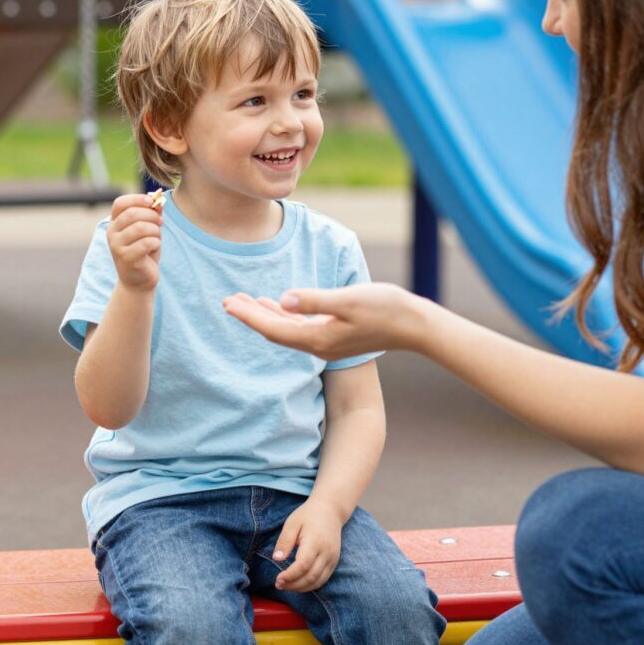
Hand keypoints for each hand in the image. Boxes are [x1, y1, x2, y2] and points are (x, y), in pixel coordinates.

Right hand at [107, 194, 163, 291]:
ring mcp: (117, 246)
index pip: (120, 203)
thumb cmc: (144, 252)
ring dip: (155, 230)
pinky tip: (155, 248)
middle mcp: (112, 233)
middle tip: (160, 222)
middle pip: (132, 213)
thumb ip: (152, 214)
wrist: (139, 281)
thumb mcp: (149, 230)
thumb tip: (159, 198)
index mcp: (115, 223)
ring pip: (141, 228)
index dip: (137, 199)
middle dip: (152, 215)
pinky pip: (146, 243)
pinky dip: (156, 243)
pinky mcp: (126, 258)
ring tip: (157, 237)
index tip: (152, 202)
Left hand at [222, 283, 425, 360]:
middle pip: (275, 331)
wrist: (415, 326)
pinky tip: (279, 305)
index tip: (228, 303)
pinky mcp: (337, 335)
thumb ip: (314, 300)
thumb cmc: (386, 309)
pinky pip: (301, 327)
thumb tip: (283, 299)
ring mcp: (328, 342)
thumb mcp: (348, 300)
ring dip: (265, 315)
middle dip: (251, 315)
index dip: (249, 315)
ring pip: (287, 329)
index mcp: (318, 338)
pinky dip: (286, 316)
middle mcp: (319, 345)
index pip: (273, 328)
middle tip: (227, 300)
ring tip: (245, 301)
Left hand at [271, 499, 347, 591]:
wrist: (331, 510)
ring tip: (286, 586)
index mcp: (315, 541)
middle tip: (279, 584)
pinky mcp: (334, 561)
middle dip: (293, 585)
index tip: (278, 579)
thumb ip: (284, 541)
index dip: (290, 576)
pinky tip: (298, 584)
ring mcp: (333, 558)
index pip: (303, 565)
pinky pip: (323, 579)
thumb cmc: (309, 515)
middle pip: (310, 577)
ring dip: (301, 588)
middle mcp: (327, 552)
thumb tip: (277, 559)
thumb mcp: (292, 523)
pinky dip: (310, 585)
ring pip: (318, 581)